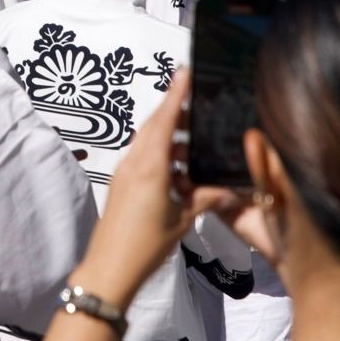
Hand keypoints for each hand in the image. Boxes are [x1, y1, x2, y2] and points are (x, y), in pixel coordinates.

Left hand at [69, 69, 240, 306]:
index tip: (183, 72)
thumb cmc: (145, 245)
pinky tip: (176, 165)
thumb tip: (230, 191)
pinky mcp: (121, 184)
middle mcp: (134, 163)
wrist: (109, 268)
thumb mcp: (181, 220)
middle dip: (173, 109)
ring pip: (147, 142)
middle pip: (154, 126)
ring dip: (167, 134)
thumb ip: (205, 199)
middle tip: (192, 96)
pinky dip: (159, 153)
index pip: (164, 121)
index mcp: (150, 167)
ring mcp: (124, 173)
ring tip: (190, 137)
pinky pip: (142, 158)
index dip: (175, 95)